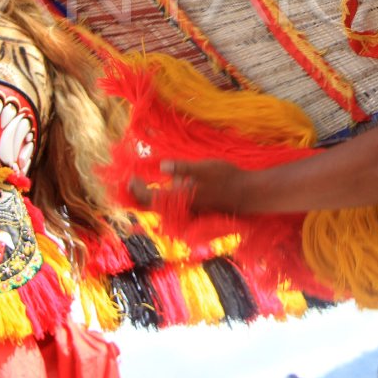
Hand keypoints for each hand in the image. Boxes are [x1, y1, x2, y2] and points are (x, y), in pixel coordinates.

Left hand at [129, 158, 251, 213]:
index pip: (150, 198)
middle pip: (153, 206)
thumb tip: (162, 166)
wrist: (248, 195)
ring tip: (147, 184)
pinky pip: (173, 207)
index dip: (136, 189)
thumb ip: (183, 168)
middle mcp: (182, 208)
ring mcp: (189, 211)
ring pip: (163, 207)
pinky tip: (171, 188)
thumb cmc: (227, 177)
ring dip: (152, 197)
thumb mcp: (205, 167)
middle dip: (140, 194)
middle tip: (133, 181)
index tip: (130, 177)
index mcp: (181, 198)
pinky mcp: (195, 210)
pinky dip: (165, 199)